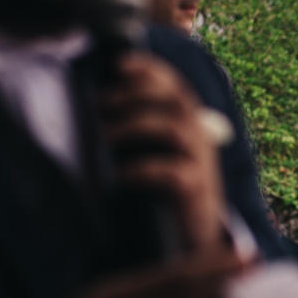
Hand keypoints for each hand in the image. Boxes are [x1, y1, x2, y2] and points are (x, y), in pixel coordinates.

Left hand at [99, 53, 223, 253]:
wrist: (194, 234)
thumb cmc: (165, 188)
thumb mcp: (156, 152)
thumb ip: (139, 128)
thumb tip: (96, 104)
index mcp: (189, 123)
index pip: (175, 86)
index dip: (150, 70)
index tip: (118, 63)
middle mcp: (199, 136)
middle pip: (176, 99)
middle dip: (137, 92)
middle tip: (101, 102)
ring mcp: (201, 162)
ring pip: (173, 129)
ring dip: (134, 125)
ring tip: (103, 136)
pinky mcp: (196, 189)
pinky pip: (172, 172)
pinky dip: (142, 169)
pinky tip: (119, 175)